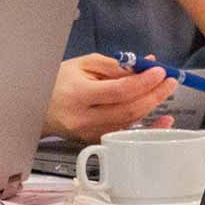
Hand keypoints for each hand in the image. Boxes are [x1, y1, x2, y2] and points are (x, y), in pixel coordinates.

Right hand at [43, 53, 176, 140]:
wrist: (34, 107)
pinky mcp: (93, 141)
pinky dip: (144, 126)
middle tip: (170, 80)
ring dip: (152, 108)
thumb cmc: (59, 79)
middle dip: (154, 95)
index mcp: (79, 94)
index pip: (119, 91)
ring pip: (128, 123)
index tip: (161, 71)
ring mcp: (88, 133)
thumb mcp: (85, 63)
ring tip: (166, 91)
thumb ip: (116, 65)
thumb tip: (146, 64)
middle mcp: (84, 118)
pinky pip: (123, 133)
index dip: (144, 82)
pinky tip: (160, 120)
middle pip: (127, 110)